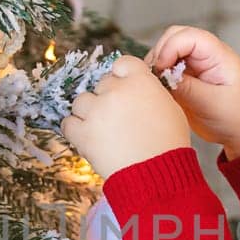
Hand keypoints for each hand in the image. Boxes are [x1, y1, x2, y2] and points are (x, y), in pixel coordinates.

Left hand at [61, 56, 191, 177]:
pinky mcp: (82, 133)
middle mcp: (115, 91)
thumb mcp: (171, 109)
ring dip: (89, 112)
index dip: (122, 77)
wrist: (157, 176)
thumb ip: (151, 93)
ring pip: (81, 101)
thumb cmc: (169, 146)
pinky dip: (75, 130)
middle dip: (107, 98)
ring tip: (102, 130)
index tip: (123, 89)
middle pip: (102, 84)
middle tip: (117, 118)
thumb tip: (140, 91)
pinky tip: (87, 138)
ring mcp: (96, 111)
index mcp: (140, 81)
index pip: (122, 63)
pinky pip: (68, 123)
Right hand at [146, 26, 239, 159]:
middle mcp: (205, 55)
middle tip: (156, 78)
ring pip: (166, 52)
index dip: (169, 48)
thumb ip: (187, 88)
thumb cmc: (238, 117)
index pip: (188, 36)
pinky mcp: (186, 79)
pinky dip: (159, 78)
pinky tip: (161, 93)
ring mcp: (195, 66)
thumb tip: (161, 75)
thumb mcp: (212, 104)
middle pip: (173, 37)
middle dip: (160, 54)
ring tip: (159, 87)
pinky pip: (166, 70)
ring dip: (157, 66)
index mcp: (218, 55)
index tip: (161, 69)